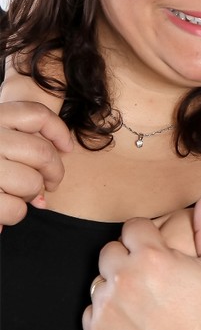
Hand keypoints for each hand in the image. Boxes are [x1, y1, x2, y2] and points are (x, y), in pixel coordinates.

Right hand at [0, 102, 71, 227]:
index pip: (36, 114)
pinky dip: (16, 214)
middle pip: (42, 153)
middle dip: (53, 174)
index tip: (66, 148)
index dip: (58, 132)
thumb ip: (20, 137)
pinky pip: (16, 209)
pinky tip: (4, 212)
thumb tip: (63, 151)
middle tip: (48, 184)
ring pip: (32, 183)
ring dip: (31, 196)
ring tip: (17, 196)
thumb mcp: (0, 136)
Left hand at [83, 196, 200, 329]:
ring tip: (140, 300)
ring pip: (99, 280)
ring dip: (115, 285)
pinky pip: (90, 309)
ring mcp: (107, 305)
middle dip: (127, 258)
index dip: (145, 237)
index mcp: (151, 255)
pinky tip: (130, 319)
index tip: (156, 253)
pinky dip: (106, 312)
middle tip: (148, 277)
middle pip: (110, 250)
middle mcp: (123, 276)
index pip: (132, 227)